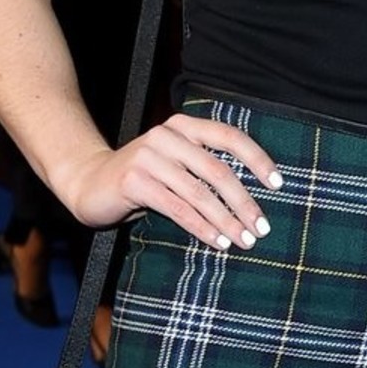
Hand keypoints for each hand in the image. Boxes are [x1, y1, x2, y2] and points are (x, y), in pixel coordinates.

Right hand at [64, 113, 281, 250]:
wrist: (88, 182)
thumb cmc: (143, 179)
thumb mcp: (176, 166)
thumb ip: (205, 170)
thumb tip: (253, 197)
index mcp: (184, 126)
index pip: (230, 136)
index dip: (257, 159)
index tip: (279, 185)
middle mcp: (168, 135)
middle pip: (218, 170)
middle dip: (244, 202)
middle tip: (261, 227)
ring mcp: (149, 156)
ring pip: (199, 192)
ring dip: (226, 220)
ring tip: (243, 240)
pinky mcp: (135, 180)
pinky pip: (177, 206)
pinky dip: (201, 226)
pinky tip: (216, 241)